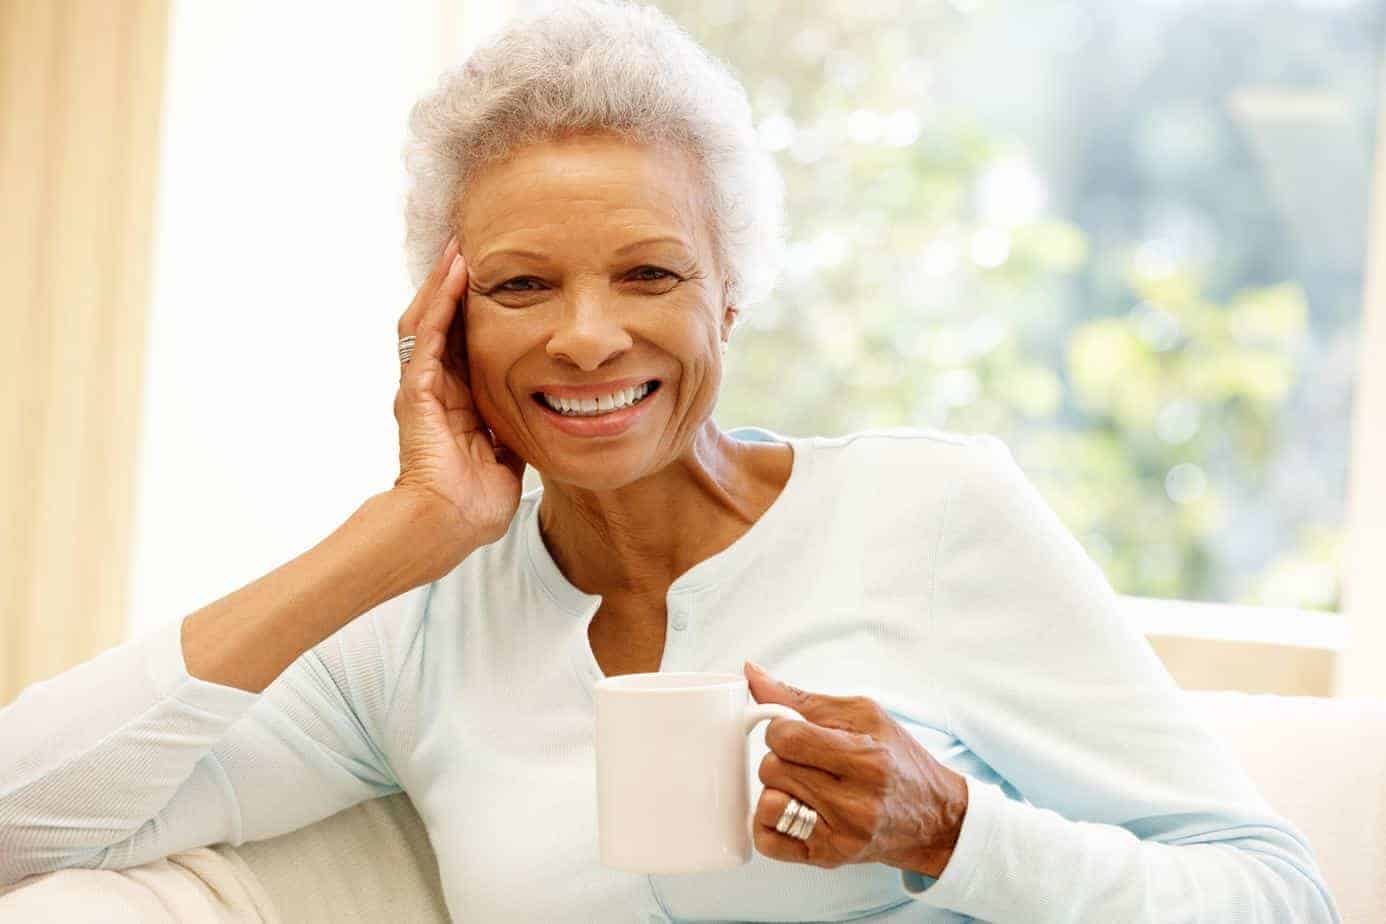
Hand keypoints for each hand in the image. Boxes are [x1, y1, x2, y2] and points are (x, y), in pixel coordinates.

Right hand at [392, 235, 525, 562]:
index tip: (496, 283)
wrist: (448, 525)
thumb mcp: (506, 456)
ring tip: (459, 250)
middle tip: (471, 249)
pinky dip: (439, 305)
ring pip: (428, 321)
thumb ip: (516, 431)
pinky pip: (426, 338)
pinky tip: (452, 278)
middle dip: (455, 286)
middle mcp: (433, 389)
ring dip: (443, 284)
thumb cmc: (474, 503)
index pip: (464, 344)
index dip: (475, 313)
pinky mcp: (415, 392)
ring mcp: (421, 388)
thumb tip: (545, 417)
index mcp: (455, 403)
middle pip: (442, 324)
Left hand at [744, 662, 968, 879]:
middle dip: (780, 757)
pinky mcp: (828, 858)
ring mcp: (841, 836)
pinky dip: (769, 822)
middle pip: (773, 769)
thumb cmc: (898, 760)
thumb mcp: (863, 715)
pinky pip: (768, 841)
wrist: (934, 818)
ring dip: (777, 788)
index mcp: (867, 759)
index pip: (788, 738)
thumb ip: (802, 699)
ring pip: (768, 803)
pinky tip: (791, 808)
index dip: (780, 728)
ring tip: (802, 783)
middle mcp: (855, 803)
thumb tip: (752, 673)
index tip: (793, 730)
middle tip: (804, 758)